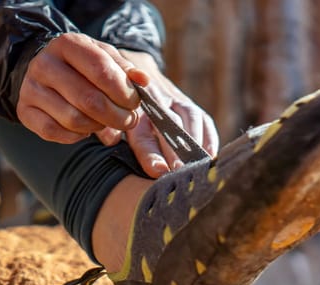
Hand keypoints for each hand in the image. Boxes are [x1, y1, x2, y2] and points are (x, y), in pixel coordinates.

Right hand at [18, 33, 218, 177]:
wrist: (46, 69)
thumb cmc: (83, 65)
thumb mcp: (105, 57)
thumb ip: (126, 69)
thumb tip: (143, 82)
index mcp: (67, 44)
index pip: (101, 70)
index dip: (124, 92)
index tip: (135, 103)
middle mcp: (45, 64)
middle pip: (89, 100)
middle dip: (116, 116)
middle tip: (129, 120)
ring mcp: (31, 88)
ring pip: (73, 120)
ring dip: (98, 127)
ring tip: (108, 123)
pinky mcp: (24, 111)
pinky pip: (54, 132)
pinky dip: (76, 136)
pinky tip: (85, 128)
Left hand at [119, 50, 218, 176]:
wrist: (135, 74)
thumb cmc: (120, 107)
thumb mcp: (111, 115)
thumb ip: (110, 128)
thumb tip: (111, 140)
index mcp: (132, 109)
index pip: (142, 134)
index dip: (151, 154)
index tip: (159, 171)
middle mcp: (155, 100)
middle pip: (170, 127)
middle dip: (177, 152)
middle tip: (181, 175)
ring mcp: (175, 99)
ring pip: (190, 120)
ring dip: (195, 146)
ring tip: (198, 169)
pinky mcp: (189, 104)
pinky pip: (204, 120)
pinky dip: (209, 139)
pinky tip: (209, 157)